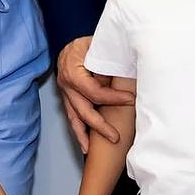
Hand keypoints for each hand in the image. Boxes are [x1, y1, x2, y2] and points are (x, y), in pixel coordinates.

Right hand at [57, 37, 134, 151]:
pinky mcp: (67, 98)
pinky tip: (85, 144)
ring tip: (92, 150)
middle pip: (83, 109)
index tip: (130, 99)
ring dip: (84, 135)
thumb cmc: (87, 44)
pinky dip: (78, 130)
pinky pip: (72, 116)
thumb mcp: (97, 46)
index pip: (94, 90)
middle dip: (100, 125)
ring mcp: (64, 92)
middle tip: (116, 137)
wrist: (72, 44)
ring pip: (74, 117)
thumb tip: (120, 75)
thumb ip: (105, 61)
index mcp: (72, 70)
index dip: (113, 97)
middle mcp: (65, 83)